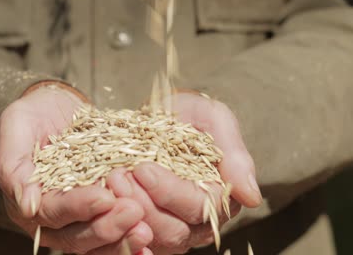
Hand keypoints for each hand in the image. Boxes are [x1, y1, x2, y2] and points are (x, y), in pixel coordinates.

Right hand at [0, 85, 151, 253]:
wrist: (58, 107)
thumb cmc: (33, 114)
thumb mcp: (17, 126)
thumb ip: (15, 166)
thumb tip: (26, 206)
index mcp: (30, 201)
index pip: (53, 212)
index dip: (78, 207)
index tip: (104, 197)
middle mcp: (55, 217)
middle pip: (78, 236)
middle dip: (107, 227)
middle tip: (134, 213)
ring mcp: (80, 217)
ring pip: (99, 240)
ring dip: (123, 238)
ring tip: (147, 229)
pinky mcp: (103, 210)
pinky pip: (117, 230)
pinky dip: (131, 237)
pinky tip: (151, 236)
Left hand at [107, 92, 261, 253]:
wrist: (157, 115)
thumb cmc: (188, 114)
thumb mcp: (213, 119)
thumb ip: (234, 154)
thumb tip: (252, 197)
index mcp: (219, 197)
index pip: (199, 207)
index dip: (170, 192)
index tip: (142, 168)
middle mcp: (197, 220)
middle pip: (174, 231)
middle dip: (142, 204)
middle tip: (116, 176)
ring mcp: (170, 226)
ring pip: (150, 238)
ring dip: (124, 213)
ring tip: (108, 182)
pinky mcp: (144, 227)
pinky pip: (129, 238)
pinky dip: (113, 223)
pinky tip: (101, 199)